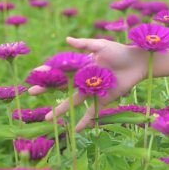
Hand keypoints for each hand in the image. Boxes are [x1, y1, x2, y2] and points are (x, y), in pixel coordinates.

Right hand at [29, 36, 148, 131]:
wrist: (136, 63)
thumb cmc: (119, 51)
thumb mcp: (101, 45)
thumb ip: (85, 44)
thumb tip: (67, 40)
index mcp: (81, 65)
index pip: (61, 69)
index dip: (49, 71)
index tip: (35, 73)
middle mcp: (84, 79)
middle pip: (62, 86)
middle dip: (47, 89)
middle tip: (31, 92)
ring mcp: (92, 90)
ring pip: (72, 102)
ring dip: (60, 110)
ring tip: (47, 118)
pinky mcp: (102, 99)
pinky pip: (91, 112)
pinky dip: (84, 121)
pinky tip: (74, 130)